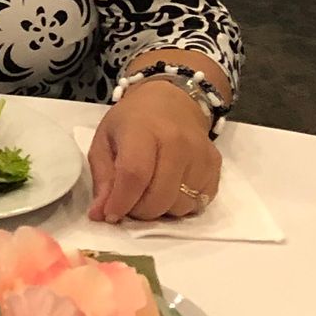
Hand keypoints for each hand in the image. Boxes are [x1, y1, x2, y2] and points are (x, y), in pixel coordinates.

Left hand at [87, 81, 222, 223]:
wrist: (173, 100)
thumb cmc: (133, 120)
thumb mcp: (104, 140)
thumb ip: (102, 178)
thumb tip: (99, 215)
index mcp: (144, 130)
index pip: (134, 175)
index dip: (121, 202)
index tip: (110, 215)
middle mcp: (177, 143)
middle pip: (159, 197)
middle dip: (139, 210)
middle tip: (130, 201)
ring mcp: (201, 155)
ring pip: (180, 206)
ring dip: (161, 209)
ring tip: (150, 191)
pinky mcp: (216, 167)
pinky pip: (199, 203)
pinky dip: (181, 205)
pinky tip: (171, 189)